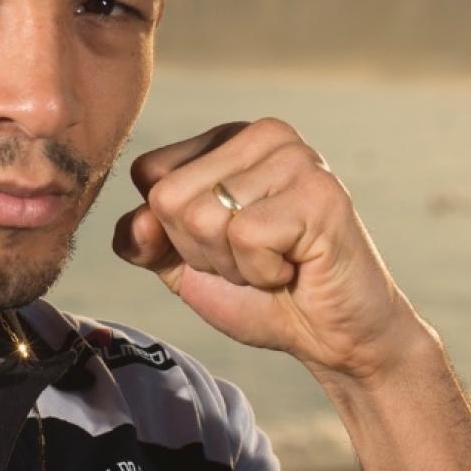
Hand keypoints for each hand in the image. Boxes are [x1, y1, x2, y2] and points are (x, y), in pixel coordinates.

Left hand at [111, 118, 431, 381]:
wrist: (333, 336)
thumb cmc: (265, 295)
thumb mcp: (185, 267)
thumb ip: (146, 240)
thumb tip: (137, 223)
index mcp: (228, 139)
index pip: (150, 175)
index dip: (174, 233)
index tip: (225, 246)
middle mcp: (263, 134)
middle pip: (170, 198)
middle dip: (203, 252)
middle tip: (255, 260)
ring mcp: (296, 158)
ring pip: (205, 217)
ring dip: (235, 265)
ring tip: (278, 263)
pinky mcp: (319, 193)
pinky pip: (246, 237)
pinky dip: (262, 272)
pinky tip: (296, 267)